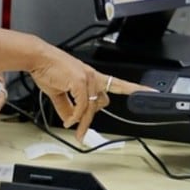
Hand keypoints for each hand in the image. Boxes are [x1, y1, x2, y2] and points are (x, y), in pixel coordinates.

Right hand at [28, 47, 152, 141]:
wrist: (38, 59)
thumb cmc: (49, 70)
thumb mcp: (60, 92)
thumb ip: (68, 107)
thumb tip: (71, 120)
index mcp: (92, 77)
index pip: (119, 84)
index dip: (136, 90)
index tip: (151, 93)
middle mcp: (94, 77)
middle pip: (102, 102)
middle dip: (91, 117)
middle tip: (81, 131)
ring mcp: (89, 78)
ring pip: (92, 107)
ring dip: (82, 121)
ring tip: (75, 131)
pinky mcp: (81, 81)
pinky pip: (83, 106)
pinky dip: (76, 116)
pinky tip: (70, 120)